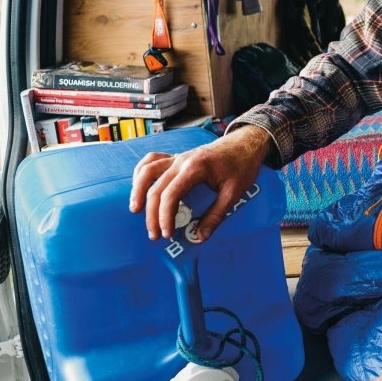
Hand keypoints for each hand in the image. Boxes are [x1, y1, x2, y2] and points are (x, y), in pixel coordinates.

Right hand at [129, 126, 272, 240]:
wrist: (245, 144)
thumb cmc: (242, 165)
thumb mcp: (234, 192)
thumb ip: (216, 215)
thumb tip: (200, 236)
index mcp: (195, 168)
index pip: (171, 195)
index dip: (165, 217)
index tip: (167, 234)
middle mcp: (181, 161)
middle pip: (156, 187)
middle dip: (152, 214)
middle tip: (154, 234)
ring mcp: (177, 157)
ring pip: (147, 170)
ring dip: (138, 190)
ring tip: (135, 209)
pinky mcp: (177, 157)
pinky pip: (152, 160)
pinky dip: (142, 172)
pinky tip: (139, 186)